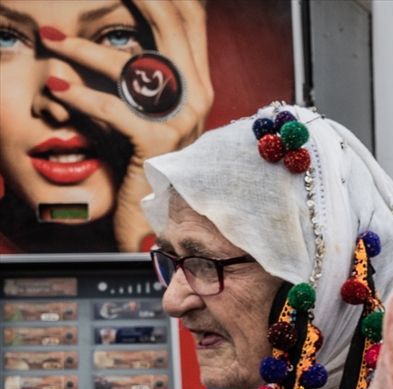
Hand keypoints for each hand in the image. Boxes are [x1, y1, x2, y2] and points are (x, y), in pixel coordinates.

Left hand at [41, 0, 212, 250]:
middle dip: (140, 0)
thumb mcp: (144, 110)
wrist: (158, 218)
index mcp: (198, 84)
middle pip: (172, 27)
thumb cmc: (143, 161)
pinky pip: (115, 109)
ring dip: (85, 50)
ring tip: (50, 39)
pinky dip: (81, 96)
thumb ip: (141, 78)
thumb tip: (120, 38)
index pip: (187, 21)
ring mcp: (183, 120)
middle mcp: (198, 98)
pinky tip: (57, 87)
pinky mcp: (159, 143)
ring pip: (133, 68)